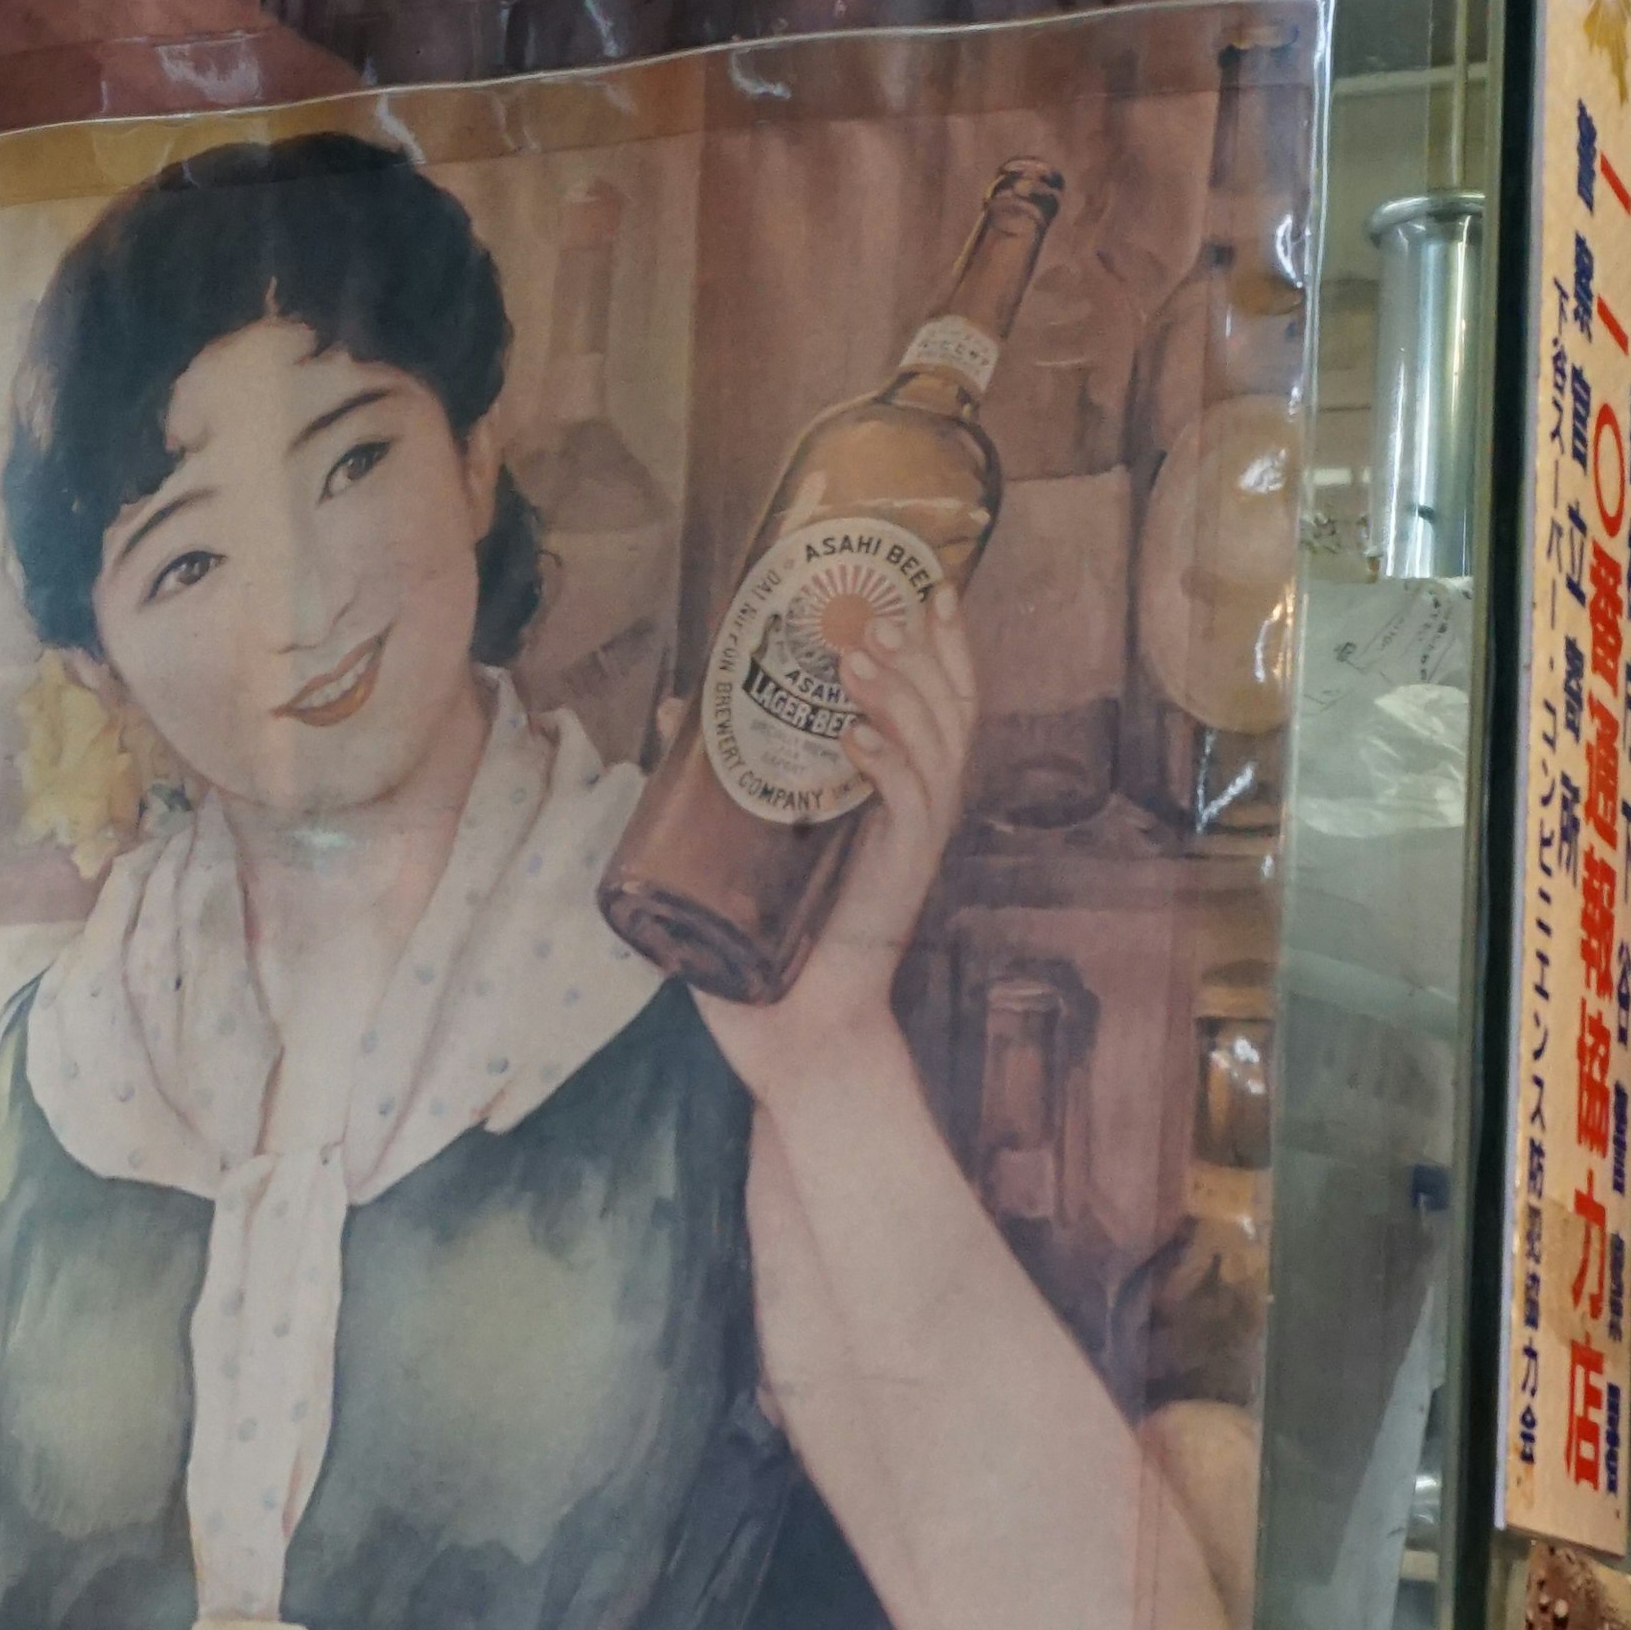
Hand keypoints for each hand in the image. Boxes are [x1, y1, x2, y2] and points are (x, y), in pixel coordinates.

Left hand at [698, 587, 977, 1096]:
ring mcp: (910, 850)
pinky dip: (889, 766)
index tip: (929, 586)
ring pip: (935, 752)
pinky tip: (860, 737)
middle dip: (927, 654)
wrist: (791, 1044)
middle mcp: (913, 816)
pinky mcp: (897, 885)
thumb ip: (713, 776)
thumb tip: (679, 701)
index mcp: (889, 799)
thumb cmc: (765, 953)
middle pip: (951, 714)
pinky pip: (910, 813)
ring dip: (900, 697)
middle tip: (888, 606)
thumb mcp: (735, 845)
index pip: (935, 706)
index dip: (940, 647)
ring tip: (861, 655)